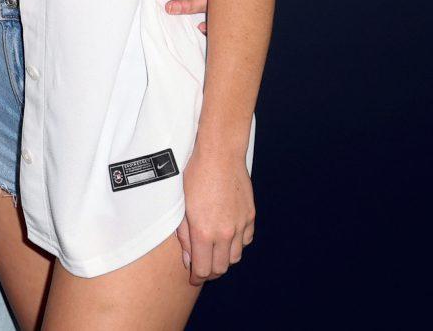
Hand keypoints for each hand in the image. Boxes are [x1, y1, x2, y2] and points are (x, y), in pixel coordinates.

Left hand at [174, 150, 254, 283]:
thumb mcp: (182, 206)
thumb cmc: (196, 175)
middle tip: (202, 267)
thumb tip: (188, 258)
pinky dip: (237, 244)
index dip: (197, 277)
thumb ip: (184, 235)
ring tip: (215, 252)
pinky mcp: (250, 216)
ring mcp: (240, 225)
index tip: (193, 278)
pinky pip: (246, 240)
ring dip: (225, 258)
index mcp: (203, 232)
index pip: (203, 269)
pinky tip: (228, 236)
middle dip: (211, 271)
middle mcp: (224, 233)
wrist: (220, 154)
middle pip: (221, 268)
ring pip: (235, 257)